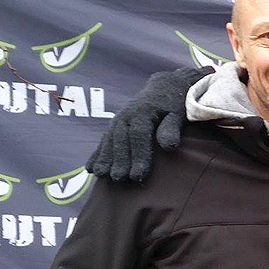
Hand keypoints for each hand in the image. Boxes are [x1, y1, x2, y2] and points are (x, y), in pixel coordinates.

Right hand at [87, 66, 211, 180]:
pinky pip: (104, 141)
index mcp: (143, 112)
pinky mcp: (114, 126)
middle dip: (119, 160)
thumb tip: (169, 146)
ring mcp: (118, 120)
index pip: (139, 136)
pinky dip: (97, 154)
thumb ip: (172, 129)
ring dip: (105, 159)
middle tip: (119, 179)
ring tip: (102, 176)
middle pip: (121, 140)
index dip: (138, 156)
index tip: (138, 175)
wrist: (163, 89)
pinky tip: (91, 169)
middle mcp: (126, 115)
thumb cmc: (174, 106)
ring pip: (110, 141)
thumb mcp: (178, 115)